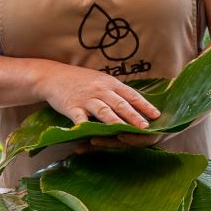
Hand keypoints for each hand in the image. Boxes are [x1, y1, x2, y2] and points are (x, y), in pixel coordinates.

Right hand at [35, 62, 160, 129]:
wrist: (53, 76)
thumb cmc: (81, 80)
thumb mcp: (102, 81)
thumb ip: (117, 91)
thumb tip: (137, 102)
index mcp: (111, 84)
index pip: (131, 95)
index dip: (145, 105)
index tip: (157, 115)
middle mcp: (100, 90)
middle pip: (120, 104)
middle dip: (134, 116)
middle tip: (146, 127)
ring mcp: (86, 99)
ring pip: (104, 111)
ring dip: (116, 122)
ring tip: (127, 131)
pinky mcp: (71, 107)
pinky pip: (80, 118)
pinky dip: (86, 127)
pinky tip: (93, 134)